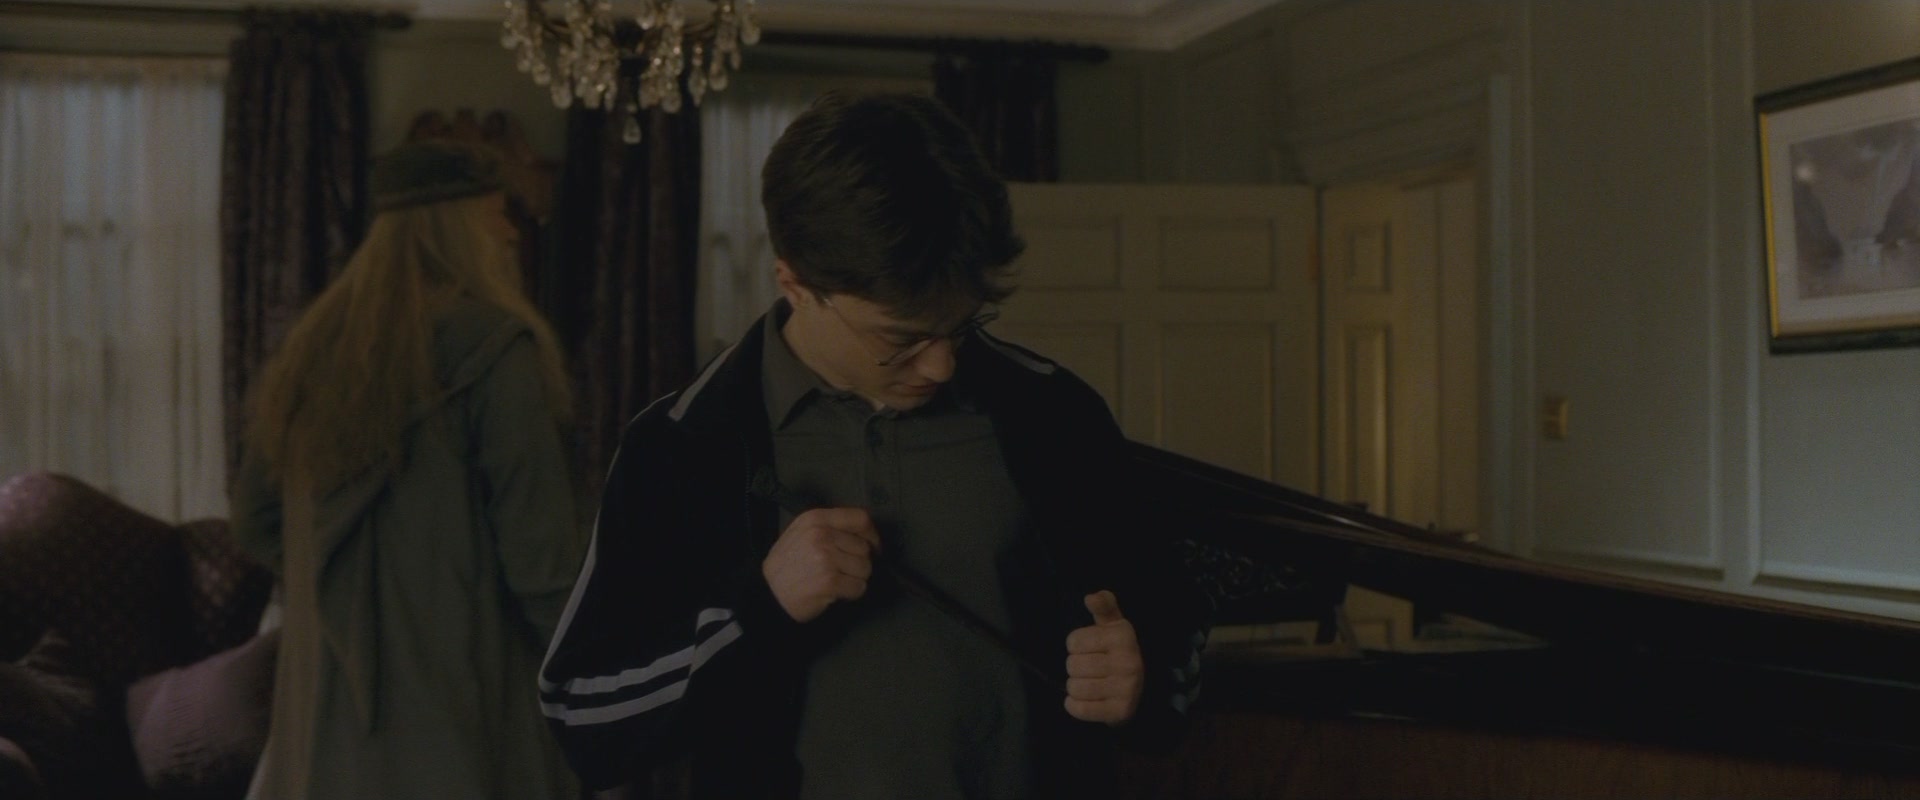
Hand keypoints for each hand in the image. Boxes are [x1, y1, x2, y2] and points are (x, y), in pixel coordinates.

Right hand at [762, 507, 879, 622]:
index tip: (872, 547)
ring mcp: (826, 557)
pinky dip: (852, 593)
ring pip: (865, 568)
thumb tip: (864, 533)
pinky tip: (836, 592)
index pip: (860, 518)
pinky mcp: (830, 581)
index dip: (872, 535)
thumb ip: (829, 527)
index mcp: (815, 519)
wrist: (768, 594)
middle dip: (859, 562)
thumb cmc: (786, 565)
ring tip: (837, 581)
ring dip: (856, 578)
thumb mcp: (800, 533)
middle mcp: (822, 534)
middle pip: (864, 547)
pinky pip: (859, 587)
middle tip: (843, 571)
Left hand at [1063, 590, 1143, 724]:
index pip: (1073, 641)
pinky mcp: (1118, 712)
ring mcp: (1125, 689)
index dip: (1076, 645)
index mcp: (1123, 637)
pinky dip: (1075, 706)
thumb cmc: (1117, 650)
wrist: (1140, 689)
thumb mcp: (1113, 624)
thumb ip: (1104, 606)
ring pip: (1074, 687)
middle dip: (1075, 667)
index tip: (1090, 648)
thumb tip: (1090, 597)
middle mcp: (1128, 662)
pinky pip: (1079, 709)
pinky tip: (1085, 699)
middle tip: (1090, 668)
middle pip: (1072, 665)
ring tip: (1089, 683)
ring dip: (1075, 686)